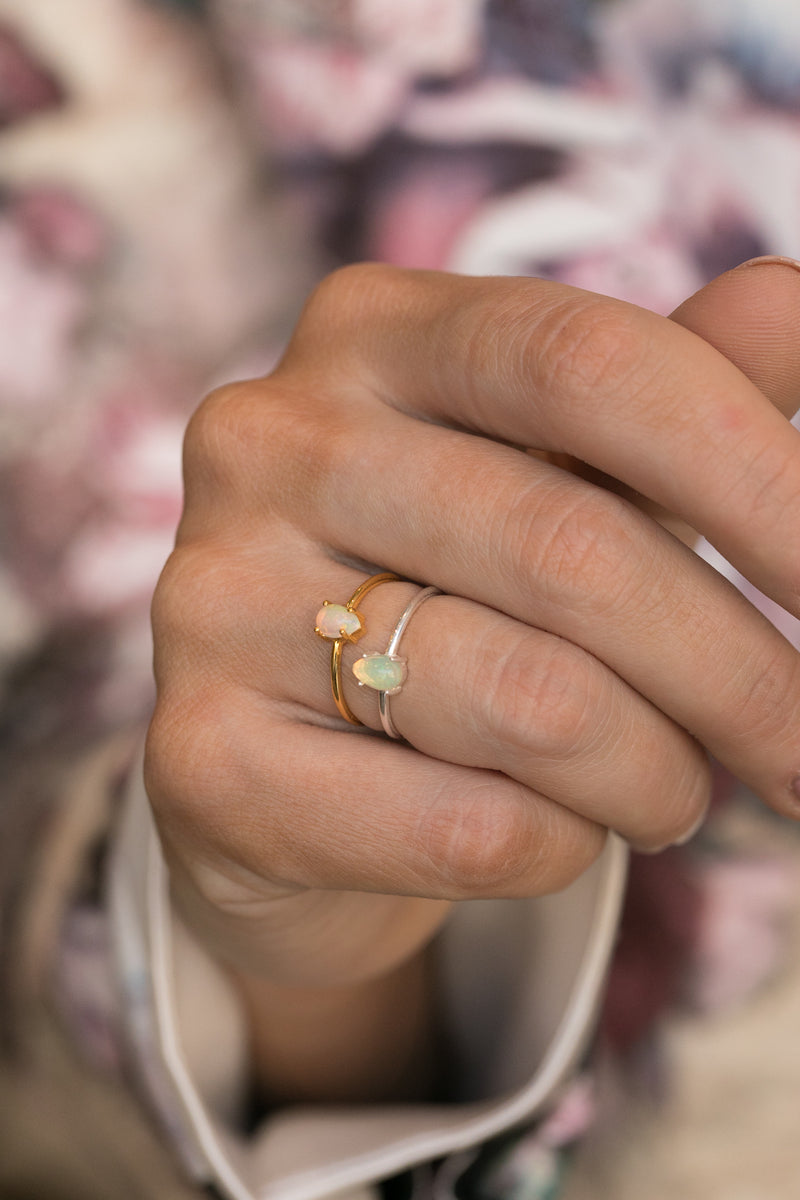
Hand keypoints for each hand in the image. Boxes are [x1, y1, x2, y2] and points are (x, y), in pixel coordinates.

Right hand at [145, 259, 799, 1098]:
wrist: (294, 764)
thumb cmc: (449, 590)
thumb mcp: (556, 470)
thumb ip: (669, 392)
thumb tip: (795, 307)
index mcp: (370, 333)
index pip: (589, 362)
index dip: (756, 477)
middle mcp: (268, 440)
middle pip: (572, 547)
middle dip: (744, 676)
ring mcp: (211, 597)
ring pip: (528, 699)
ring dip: (655, 774)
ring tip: (672, 791)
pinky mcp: (197, 754)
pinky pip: (458, 823)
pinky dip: (559, 848)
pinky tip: (558, 833)